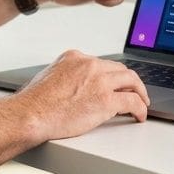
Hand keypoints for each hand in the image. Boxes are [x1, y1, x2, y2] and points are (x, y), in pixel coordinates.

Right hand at [14, 50, 149, 139]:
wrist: (31, 114)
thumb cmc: (34, 103)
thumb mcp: (49, 77)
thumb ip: (65, 77)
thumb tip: (72, 87)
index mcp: (75, 58)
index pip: (102, 63)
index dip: (111, 75)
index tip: (116, 83)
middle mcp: (89, 65)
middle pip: (119, 69)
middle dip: (129, 81)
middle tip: (135, 91)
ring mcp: (99, 81)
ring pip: (131, 80)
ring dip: (140, 92)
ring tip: (142, 102)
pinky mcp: (106, 100)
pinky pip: (132, 101)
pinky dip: (140, 108)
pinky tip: (140, 115)